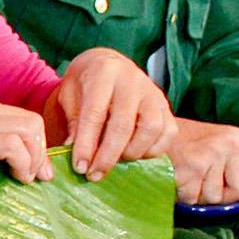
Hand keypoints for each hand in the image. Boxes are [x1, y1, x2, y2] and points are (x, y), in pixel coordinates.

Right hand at [0, 88, 50, 194]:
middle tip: (38, 176)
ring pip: (30, 130)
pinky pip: (15, 146)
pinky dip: (23, 163)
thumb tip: (22, 158)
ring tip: (24, 178)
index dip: (34, 143)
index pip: (20, 116)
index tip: (35, 168)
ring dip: (34, 159)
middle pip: (31, 121)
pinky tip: (15, 177)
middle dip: (41, 151)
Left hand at [50, 48, 175, 177]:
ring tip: (116, 162)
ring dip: (132, 152)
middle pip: (124, 125)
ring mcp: (152, 93)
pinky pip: (168, 132)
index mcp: (104, 73)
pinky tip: (135, 156)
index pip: (95, 114)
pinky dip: (153, 150)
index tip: (80, 167)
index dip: (86, 144)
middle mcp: (132, 81)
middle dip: (108, 156)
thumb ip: (74, 124)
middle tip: (94, 174)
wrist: (106, 64)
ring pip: (151, 129)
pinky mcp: (166, 105)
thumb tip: (79, 158)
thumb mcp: (69, 97)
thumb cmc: (84, 84)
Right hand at [165, 118, 238, 205]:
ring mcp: (211, 155)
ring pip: (217, 198)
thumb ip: (235, 164)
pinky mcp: (192, 167)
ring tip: (187, 177)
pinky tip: (176, 179)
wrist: (147, 131)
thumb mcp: (215, 145)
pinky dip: (184, 195)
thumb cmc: (180, 143)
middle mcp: (228, 144)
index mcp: (238, 138)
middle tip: (205, 183)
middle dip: (225, 195)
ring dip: (200, 195)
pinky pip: (196, 199)